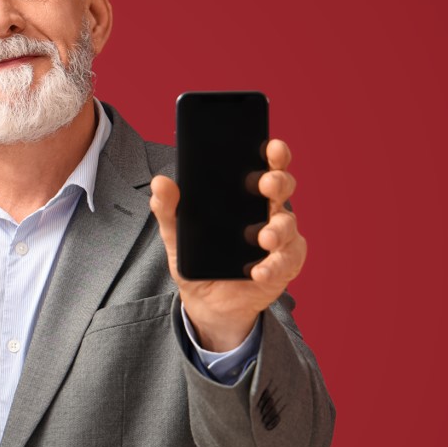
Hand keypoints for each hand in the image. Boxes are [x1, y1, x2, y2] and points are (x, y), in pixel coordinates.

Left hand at [149, 139, 307, 351]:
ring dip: (278, 229)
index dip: (273, 153)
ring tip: (264, 237)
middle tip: (266, 183)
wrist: (206, 301)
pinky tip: (258, 271)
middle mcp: (267, 210)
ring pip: (287, 225)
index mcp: (245, 194)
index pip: (264, 165)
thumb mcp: (176, 234)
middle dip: (278, 182)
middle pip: (282, 187)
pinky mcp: (284, 266)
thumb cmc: (197, 258)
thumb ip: (168, 209)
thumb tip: (160, 182)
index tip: (271, 145)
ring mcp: (280, 238)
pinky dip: (273, 266)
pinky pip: (286, 262)